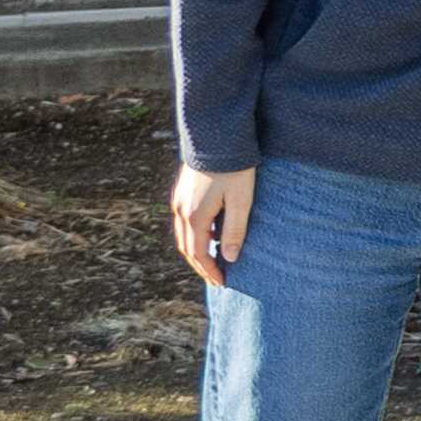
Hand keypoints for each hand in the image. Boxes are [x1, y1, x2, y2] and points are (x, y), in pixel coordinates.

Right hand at [170, 165, 253, 288]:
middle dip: (201, 265)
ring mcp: (179, 200)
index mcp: (195, 216)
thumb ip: (235, 230)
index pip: (198, 253)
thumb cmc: (234, 169)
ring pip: (183, 234)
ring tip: (214, 262)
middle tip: (216, 279)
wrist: (216, 138)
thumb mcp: (241, 201)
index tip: (222, 282)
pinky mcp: (182, 191)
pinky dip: (195, 235)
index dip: (210, 270)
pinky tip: (213, 236)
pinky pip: (185, 221)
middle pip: (187, 247)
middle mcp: (181, 210)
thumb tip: (231, 258)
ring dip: (196, 251)